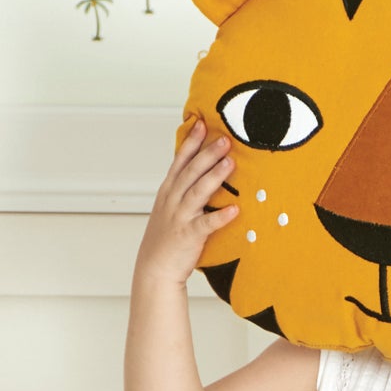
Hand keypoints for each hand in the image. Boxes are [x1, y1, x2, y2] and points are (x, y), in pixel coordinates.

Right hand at [133, 116, 238, 288]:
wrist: (155, 267)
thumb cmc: (166, 238)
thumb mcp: (170, 207)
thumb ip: (183, 190)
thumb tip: (201, 172)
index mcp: (168, 191)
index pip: (180, 161)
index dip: (191, 142)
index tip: (201, 124)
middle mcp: (173, 200)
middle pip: (191, 172)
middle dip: (207, 153)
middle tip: (224, 139)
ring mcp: (180, 217)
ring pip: (197, 191)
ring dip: (214, 176)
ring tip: (230, 162)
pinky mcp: (189, 235)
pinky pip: (206, 224)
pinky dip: (220, 217)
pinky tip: (235, 210)